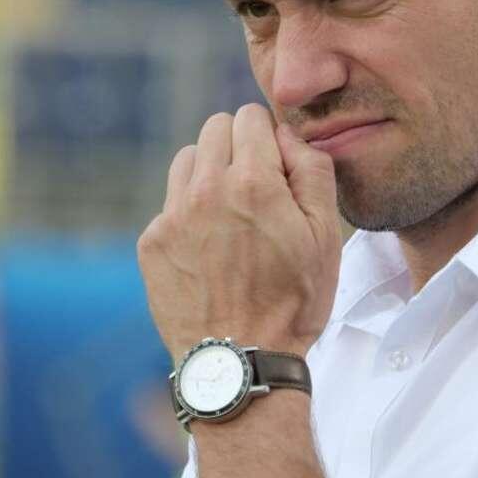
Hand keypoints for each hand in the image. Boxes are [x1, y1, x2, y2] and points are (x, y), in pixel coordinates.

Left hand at [137, 104, 341, 360]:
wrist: (240, 361)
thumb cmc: (293, 300)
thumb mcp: (326, 236)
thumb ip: (312, 170)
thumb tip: (287, 135)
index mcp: (253, 182)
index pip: (251, 116)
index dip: (270, 136)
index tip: (278, 166)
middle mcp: (206, 189)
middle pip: (215, 128)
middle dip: (238, 146)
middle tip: (257, 187)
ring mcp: (172, 215)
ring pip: (187, 159)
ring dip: (209, 172)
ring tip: (231, 214)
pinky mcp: (151, 241)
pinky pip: (170, 203)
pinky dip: (190, 212)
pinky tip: (211, 247)